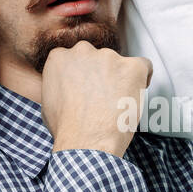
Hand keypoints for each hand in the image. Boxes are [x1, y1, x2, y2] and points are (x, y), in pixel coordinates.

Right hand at [41, 40, 152, 158]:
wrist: (86, 140)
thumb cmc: (67, 128)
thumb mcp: (48, 101)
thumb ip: (59, 84)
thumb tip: (67, 87)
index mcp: (60, 57)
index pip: (75, 58)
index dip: (83, 76)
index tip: (87, 90)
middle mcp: (83, 51)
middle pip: (97, 59)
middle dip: (101, 75)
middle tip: (102, 99)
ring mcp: (109, 57)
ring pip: (119, 64)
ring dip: (120, 79)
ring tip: (117, 105)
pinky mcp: (132, 67)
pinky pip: (144, 66)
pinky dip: (143, 79)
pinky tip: (136, 95)